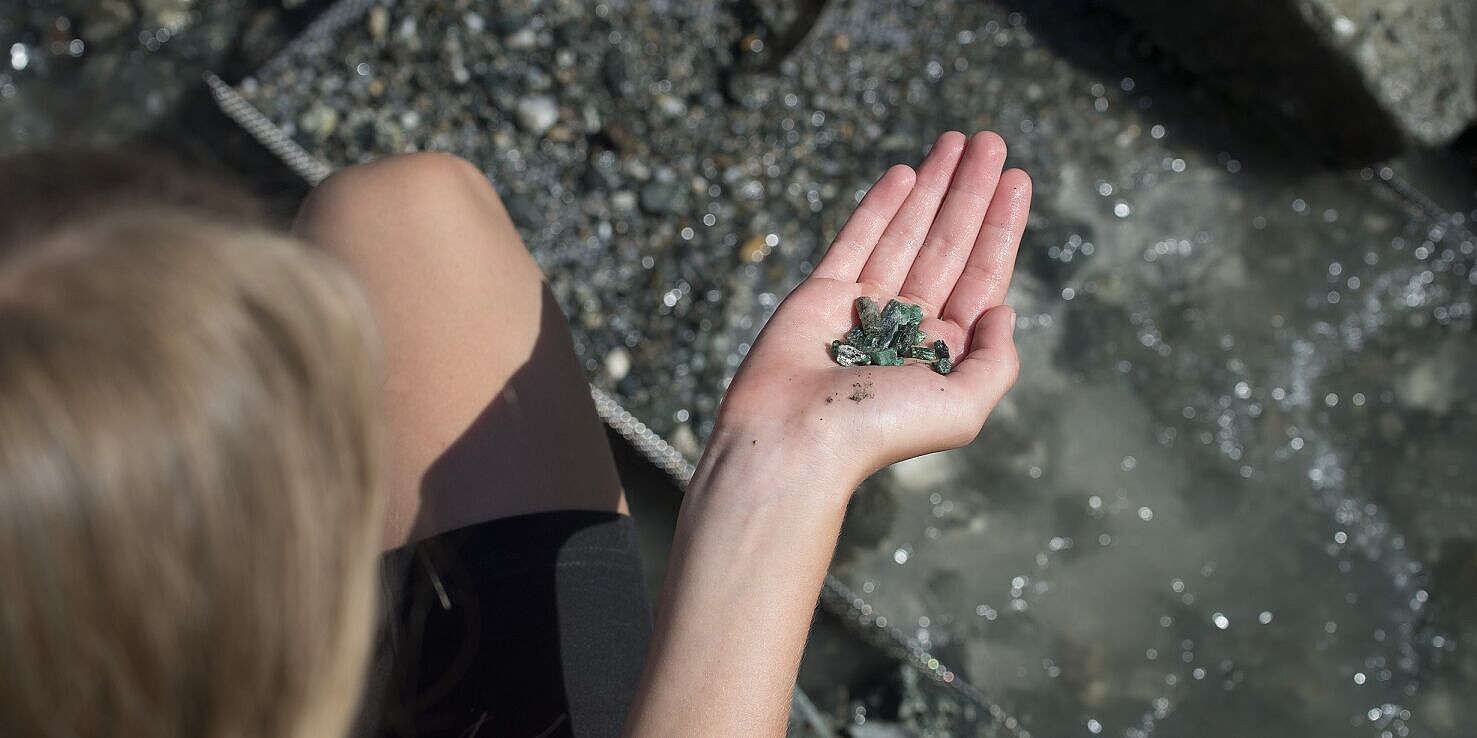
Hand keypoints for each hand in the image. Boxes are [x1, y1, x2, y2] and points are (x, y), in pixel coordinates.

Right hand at [717, 131, 1032, 487]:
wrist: (796, 437)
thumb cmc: (880, 430)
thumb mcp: (965, 406)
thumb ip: (996, 361)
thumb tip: (1005, 312)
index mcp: (944, 351)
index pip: (982, 275)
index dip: (1001, 226)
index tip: (1018, 178)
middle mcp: (908, 324)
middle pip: (950, 242)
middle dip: (971, 190)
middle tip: (991, 141)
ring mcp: (864, 306)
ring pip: (908, 231)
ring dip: (933, 185)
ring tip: (956, 140)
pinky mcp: (822, 294)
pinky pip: (858, 238)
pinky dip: (882, 205)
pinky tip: (906, 173)